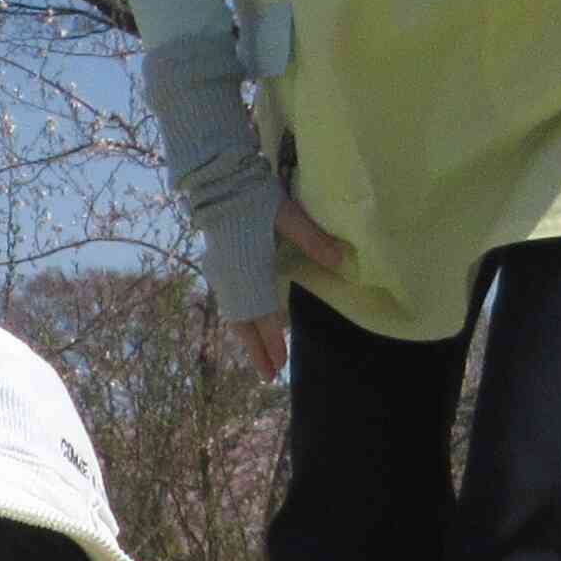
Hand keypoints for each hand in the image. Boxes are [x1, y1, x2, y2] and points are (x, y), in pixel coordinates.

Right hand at [228, 196, 352, 377]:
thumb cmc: (254, 198)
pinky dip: (241, 324)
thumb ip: (314, 240)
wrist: (218, 184)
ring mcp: (223, 276)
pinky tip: (248, 330)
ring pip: (235, 318)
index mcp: (251, 268)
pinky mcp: (219, 270)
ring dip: (248, 341)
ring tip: (258, 361)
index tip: (281, 363)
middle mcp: (234, 279)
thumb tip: (342, 262)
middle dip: (257, 351)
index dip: (273, 340)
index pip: (264, 313)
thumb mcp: (290, 215)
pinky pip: (230, 307)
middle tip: (269, 376)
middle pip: (245, 324)